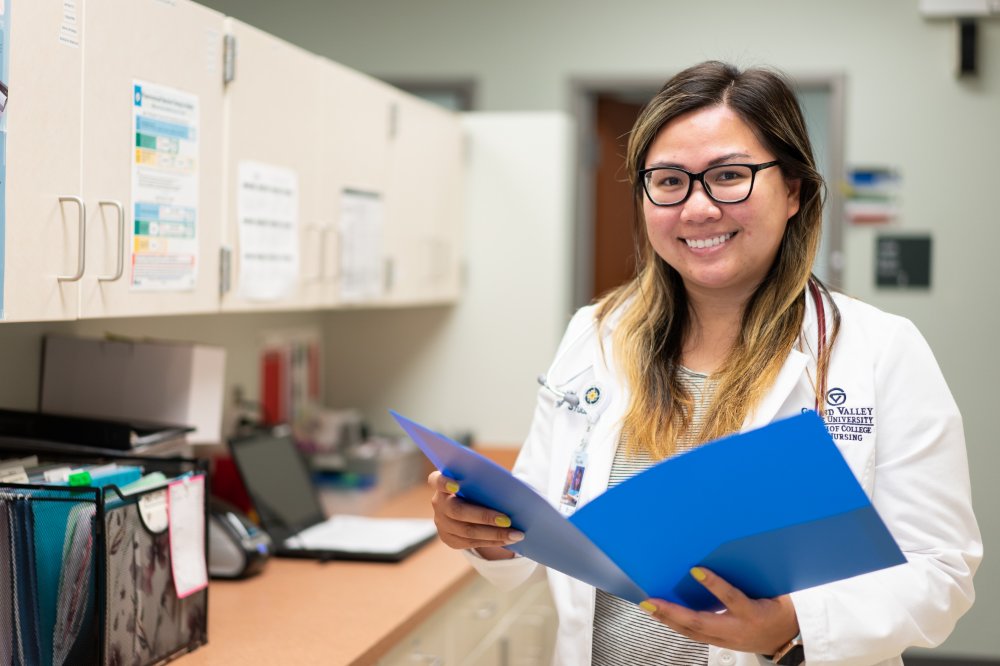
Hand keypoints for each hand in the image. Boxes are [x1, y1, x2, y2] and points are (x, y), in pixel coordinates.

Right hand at [428, 471, 523, 558]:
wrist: (467, 507)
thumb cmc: (476, 488)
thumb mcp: (477, 481)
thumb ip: (484, 481)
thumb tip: (511, 486)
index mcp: (442, 484)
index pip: (437, 480)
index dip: (444, 483)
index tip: (456, 485)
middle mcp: (438, 503)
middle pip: (458, 511)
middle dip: (484, 517)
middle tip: (507, 520)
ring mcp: (441, 523)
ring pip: (467, 531)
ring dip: (494, 534)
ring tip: (516, 534)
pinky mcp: (449, 539)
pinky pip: (471, 543)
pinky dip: (492, 541)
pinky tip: (508, 540)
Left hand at [639, 567, 798, 654]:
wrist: (786, 638)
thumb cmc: (777, 609)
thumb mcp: (771, 590)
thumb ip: (749, 575)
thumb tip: (727, 549)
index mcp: (754, 613)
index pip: (732, 598)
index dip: (714, 584)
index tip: (696, 569)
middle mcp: (738, 629)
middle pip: (701, 623)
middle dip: (673, 612)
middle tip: (652, 601)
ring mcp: (727, 640)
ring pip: (692, 632)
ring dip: (668, 619)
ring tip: (649, 607)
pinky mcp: (720, 643)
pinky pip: (694, 635)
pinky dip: (676, 624)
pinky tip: (662, 615)